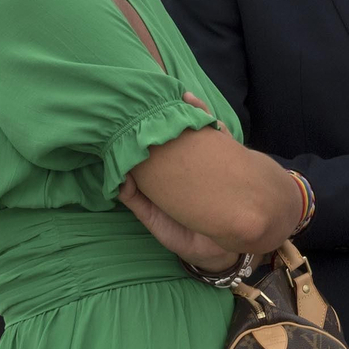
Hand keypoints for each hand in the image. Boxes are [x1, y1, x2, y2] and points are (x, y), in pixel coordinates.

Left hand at [117, 91, 238, 271]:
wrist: (226, 251)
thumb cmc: (188, 238)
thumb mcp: (157, 222)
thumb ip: (139, 202)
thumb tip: (120, 177)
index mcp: (168, 179)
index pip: (155, 150)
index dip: (147, 133)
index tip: (136, 116)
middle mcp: (187, 168)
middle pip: (176, 136)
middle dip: (169, 116)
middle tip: (159, 98)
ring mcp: (207, 163)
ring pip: (198, 132)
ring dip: (191, 114)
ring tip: (182, 97)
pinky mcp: (228, 163)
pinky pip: (221, 139)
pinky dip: (214, 125)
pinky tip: (206, 115)